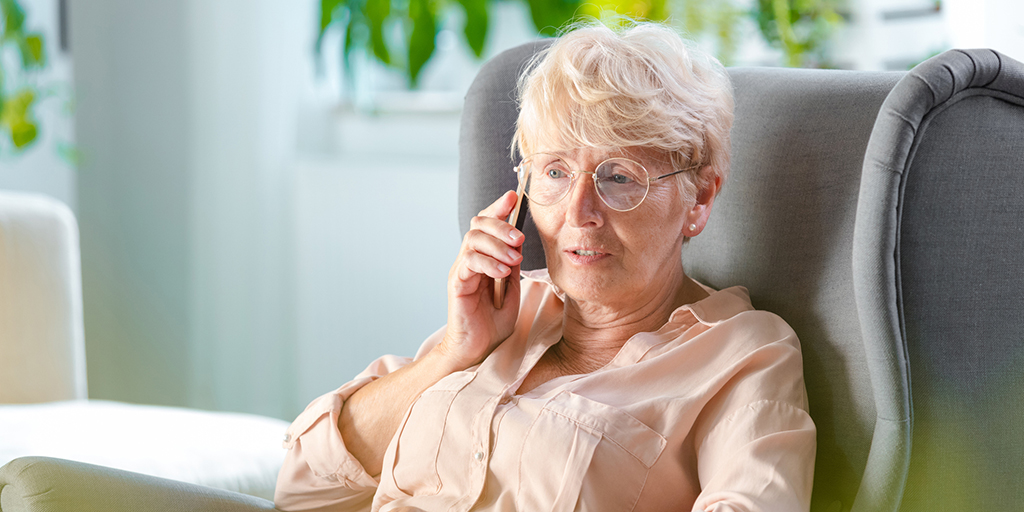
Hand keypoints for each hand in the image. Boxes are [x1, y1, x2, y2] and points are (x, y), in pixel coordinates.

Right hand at [436, 190, 524, 369]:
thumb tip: (518, 245)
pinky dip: (488, 263)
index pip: (486, 224)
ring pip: (473, 240)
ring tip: (515, 259)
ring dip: (497, 245)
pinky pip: (469, 262)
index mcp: (482, 258)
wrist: (476, 350)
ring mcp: (461, 270)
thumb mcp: (511, 290)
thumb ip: (512, 268)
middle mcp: (469, 259)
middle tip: (520, 238)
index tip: (514, 197)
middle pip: (477, 225)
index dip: (498, 208)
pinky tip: (502, 272)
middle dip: (500, 224)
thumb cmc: (492, 324)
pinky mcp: (457, 284)